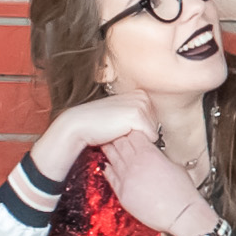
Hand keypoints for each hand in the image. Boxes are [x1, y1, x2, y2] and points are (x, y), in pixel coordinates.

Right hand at [33, 92, 152, 183]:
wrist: (79, 125)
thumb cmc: (99, 123)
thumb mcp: (122, 115)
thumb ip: (139, 116)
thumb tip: (156, 130)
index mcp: (141, 94)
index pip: (154, 121)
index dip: (138, 129)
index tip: (121, 125)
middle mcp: (143, 96)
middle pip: (156, 126)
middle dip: (139, 133)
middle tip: (118, 128)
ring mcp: (141, 104)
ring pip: (153, 132)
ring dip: (136, 137)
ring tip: (118, 130)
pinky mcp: (137, 116)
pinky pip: (150, 137)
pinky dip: (135, 141)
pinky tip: (119, 133)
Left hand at [98, 132, 215, 235]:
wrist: (180, 213)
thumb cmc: (183, 193)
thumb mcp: (175, 166)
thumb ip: (160, 158)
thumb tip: (155, 155)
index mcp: (150, 154)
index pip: (134, 134)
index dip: (131, 130)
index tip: (130, 130)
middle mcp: (135, 164)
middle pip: (119, 143)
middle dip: (117, 137)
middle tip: (114, 134)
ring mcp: (126, 178)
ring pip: (112, 158)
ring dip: (110, 150)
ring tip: (107, 146)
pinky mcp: (122, 193)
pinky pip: (110, 176)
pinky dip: (108, 168)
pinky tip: (107, 165)